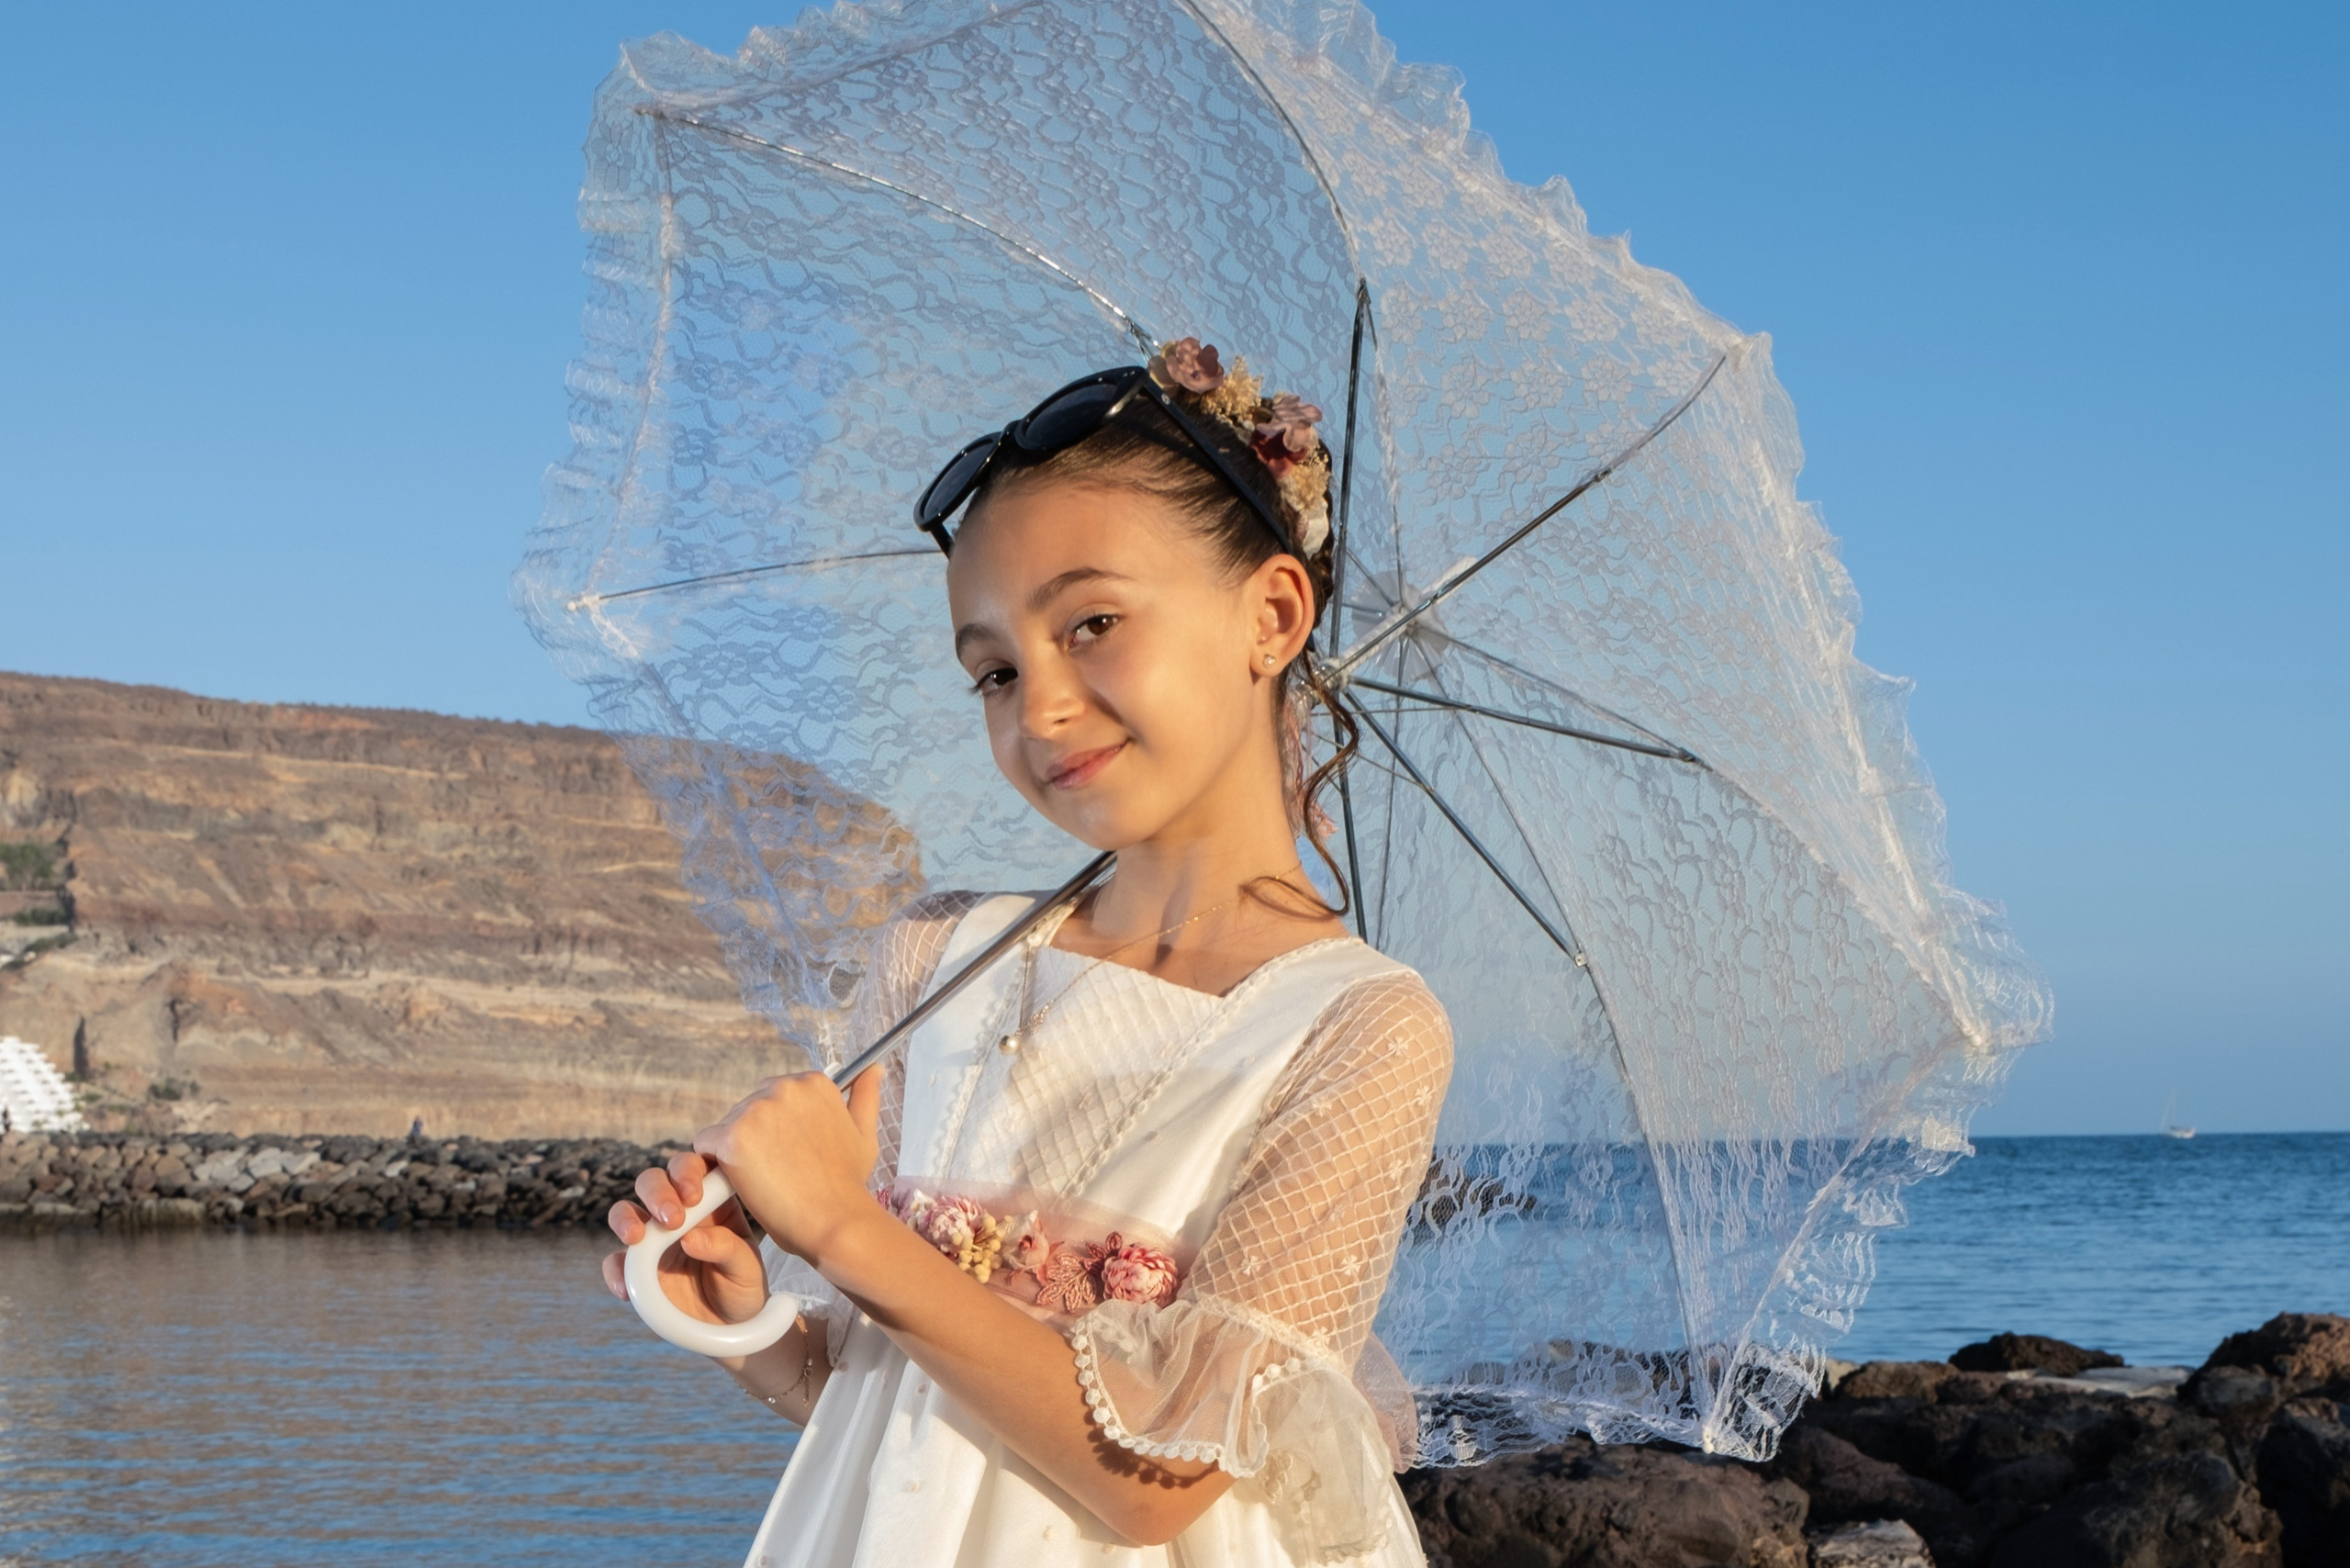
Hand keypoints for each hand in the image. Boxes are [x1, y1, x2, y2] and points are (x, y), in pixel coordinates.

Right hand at [600, 1150, 770, 1324]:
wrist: (730, 1328)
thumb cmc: (743, 1287)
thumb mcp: (747, 1268)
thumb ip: (725, 1249)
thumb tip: (690, 1239)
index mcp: (710, 1202)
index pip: (694, 1168)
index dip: (688, 1171)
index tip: (693, 1195)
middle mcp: (678, 1213)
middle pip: (655, 1181)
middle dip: (657, 1192)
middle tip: (672, 1219)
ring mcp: (653, 1239)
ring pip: (626, 1211)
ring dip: (626, 1218)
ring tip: (637, 1238)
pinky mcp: (636, 1269)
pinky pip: (615, 1261)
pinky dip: (615, 1270)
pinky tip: (627, 1288)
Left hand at [692, 1066, 883, 1264]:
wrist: (835, 1219)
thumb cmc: (848, 1184)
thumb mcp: (863, 1134)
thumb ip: (865, 1097)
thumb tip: (874, 1069)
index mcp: (813, 1083)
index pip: (775, 1096)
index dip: (777, 1130)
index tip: (789, 1154)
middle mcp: (784, 1088)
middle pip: (748, 1108)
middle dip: (755, 1138)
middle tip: (776, 1171)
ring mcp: (756, 1110)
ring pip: (728, 1126)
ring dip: (737, 1151)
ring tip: (762, 1180)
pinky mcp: (732, 1137)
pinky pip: (707, 1144)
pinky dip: (715, 1164)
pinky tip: (736, 1182)